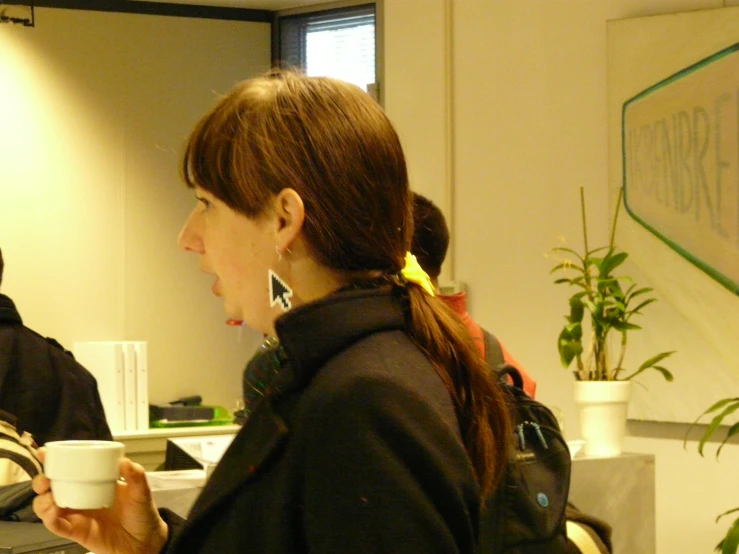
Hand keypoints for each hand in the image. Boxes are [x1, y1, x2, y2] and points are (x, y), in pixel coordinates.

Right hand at [33, 449, 167, 553]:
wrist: (144, 540)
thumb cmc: (141, 512)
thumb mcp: (141, 491)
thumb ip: (136, 476)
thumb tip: (124, 461)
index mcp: (92, 482)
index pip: (69, 470)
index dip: (53, 462)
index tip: (44, 453)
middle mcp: (79, 497)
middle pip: (51, 487)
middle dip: (41, 481)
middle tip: (45, 480)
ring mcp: (76, 515)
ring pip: (47, 507)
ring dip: (42, 501)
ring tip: (50, 497)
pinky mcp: (75, 532)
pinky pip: (56, 526)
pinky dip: (49, 519)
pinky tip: (52, 513)